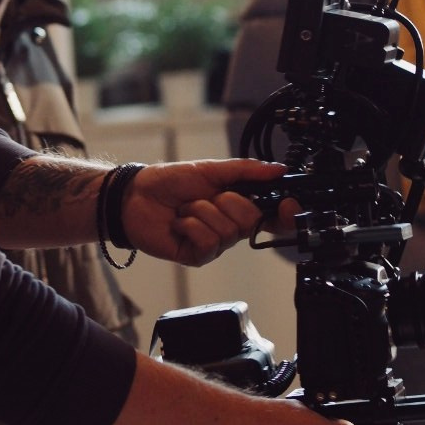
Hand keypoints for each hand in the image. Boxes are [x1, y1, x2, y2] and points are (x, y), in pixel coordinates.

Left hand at [123, 158, 287, 266]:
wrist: (136, 195)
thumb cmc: (170, 181)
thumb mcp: (211, 169)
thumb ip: (246, 170)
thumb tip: (278, 169)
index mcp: (239, 204)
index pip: (272, 216)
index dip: (285, 213)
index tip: (288, 204)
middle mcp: (230, 226)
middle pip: (251, 221)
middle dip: (228, 202)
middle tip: (208, 196)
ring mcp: (215, 243)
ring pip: (228, 232)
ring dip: (202, 211)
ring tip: (186, 208)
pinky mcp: (197, 255)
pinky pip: (208, 243)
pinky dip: (190, 225)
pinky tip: (179, 223)